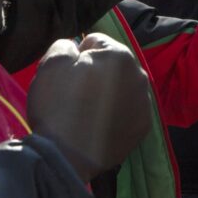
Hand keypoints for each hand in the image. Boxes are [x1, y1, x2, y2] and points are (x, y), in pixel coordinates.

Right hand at [27, 34, 152, 181]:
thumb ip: (65, 45)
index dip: (77, 54)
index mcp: (119, 55)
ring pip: (123, 87)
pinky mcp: (143, 126)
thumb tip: (76, 48)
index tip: (67, 73)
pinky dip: (117, 112)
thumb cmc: (58, 105)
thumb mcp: (52, 64)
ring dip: (108, 92)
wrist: (66, 156)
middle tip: (76, 92)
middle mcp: (140, 75)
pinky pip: (129, 109)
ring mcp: (145, 102)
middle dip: (97, 72)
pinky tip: (100, 124)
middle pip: (113, 64)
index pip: (96, 41)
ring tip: (88, 109)